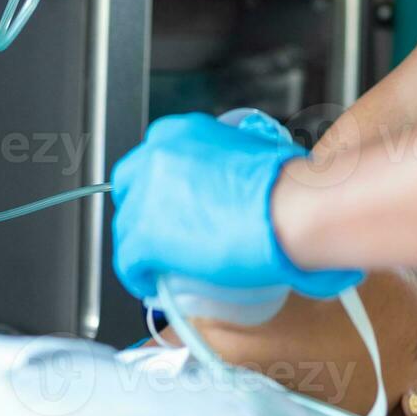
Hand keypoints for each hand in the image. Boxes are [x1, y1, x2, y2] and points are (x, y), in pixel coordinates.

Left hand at [110, 112, 362, 300]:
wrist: (290, 208)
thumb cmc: (286, 182)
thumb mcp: (252, 150)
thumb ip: (234, 159)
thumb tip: (242, 182)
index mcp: (180, 131)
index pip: (151, 159)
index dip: (161, 188)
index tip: (172, 204)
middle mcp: (154, 156)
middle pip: (129, 188)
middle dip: (144, 211)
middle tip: (167, 232)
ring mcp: (144, 197)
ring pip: (126, 228)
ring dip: (142, 246)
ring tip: (165, 264)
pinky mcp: (143, 236)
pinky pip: (127, 262)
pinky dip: (138, 276)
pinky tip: (154, 284)